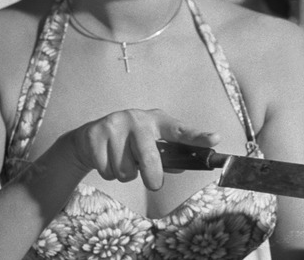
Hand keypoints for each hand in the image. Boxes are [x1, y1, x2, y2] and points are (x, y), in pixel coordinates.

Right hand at [66, 109, 219, 190]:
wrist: (88, 138)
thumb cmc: (128, 143)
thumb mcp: (149, 144)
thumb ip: (167, 155)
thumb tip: (183, 165)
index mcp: (156, 121)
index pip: (180, 130)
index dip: (198, 137)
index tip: (215, 139)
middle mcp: (136, 119)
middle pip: (150, 159)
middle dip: (152, 178)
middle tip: (152, 183)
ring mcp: (114, 125)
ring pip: (126, 170)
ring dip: (124, 174)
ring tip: (120, 161)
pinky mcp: (96, 136)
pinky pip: (108, 171)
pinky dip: (108, 173)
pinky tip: (106, 159)